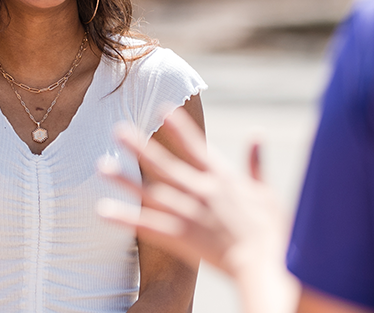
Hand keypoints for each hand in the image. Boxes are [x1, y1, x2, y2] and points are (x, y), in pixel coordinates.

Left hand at [97, 110, 297, 312]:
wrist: (266, 265)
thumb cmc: (273, 233)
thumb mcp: (266, 193)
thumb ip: (256, 163)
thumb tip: (256, 135)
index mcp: (223, 179)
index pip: (196, 147)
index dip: (179, 128)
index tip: (162, 108)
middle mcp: (202, 191)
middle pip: (165, 166)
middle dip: (140, 147)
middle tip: (117, 130)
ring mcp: (189, 213)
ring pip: (150, 192)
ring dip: (125, 180)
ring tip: (101, 166)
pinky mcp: (181, 237)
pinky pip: (147, 226)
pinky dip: (125, 218)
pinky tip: (103, 211)